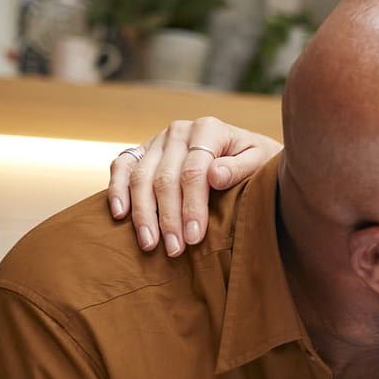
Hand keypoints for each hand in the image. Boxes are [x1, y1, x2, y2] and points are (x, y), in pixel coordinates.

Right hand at [107, 116, 279, 255]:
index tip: (194, 237)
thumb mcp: (260, 161)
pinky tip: (120, 215)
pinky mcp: (143, 150)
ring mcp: (158, 139)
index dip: (192, 206)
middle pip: (165, 178)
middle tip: (174, 249)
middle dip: (168, 217)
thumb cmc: (256, 160)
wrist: (247, 150)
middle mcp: (179, 131)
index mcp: (208, 129)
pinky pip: (122, 166)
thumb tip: (215, 176)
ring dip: (142, 213)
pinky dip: (117, 189)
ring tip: (149, 244)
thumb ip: (240, 167)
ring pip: (140, 176)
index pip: (194, 172)